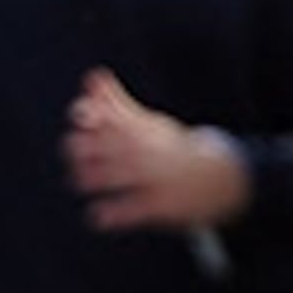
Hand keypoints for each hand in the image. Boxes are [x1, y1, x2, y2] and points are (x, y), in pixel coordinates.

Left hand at [63, 67, 245, 234]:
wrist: (218, 177)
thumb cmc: (170, 148)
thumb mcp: (147, 124)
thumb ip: (115, 103)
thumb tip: (92, 76)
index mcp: (144, 130)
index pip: (116, 117)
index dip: (94, 114)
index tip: (79, 116)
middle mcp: (149, 151)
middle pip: (114, 144)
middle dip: (88, 146)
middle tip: (74, 152)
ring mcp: (156, 177)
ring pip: (120, 176)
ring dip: (95, 177)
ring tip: (79, 179)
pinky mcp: (162, 204)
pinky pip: (135, 209)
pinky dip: (115, 213)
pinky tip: (96, 215)